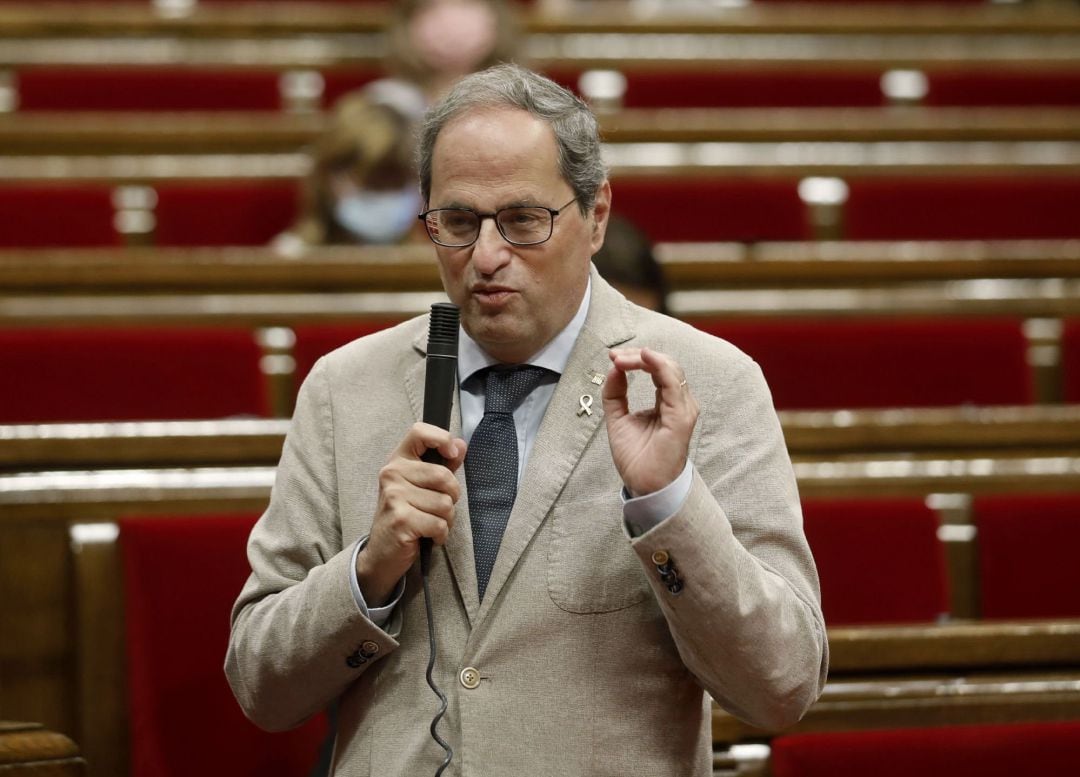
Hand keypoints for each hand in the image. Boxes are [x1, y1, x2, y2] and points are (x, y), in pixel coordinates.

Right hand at [355, 422, 466, 604]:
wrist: (382, 554)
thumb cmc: (405, 516)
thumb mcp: (420, 487)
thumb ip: (442, 465)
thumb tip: (461, 444)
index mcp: (397, 461)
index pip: (419, 432)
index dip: (442, 438)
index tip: (452, 454)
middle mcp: (392, 474)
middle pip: (444, 476)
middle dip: (451, 497)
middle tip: (437, 508)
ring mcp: (395, 497)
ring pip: (446, 504)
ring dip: (446, 520)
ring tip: (430, 523)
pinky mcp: (401, 520)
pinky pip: (440, 524)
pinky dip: (440, 534)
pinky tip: (427, 536)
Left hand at [602, 347, 698, 495]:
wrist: (645, 485)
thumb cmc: (637, 458)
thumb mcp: (618, 418)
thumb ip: (616, 393)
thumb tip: (614, 368)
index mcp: (666, 402)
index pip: (656, 370)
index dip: (635, 359)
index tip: (613, 356)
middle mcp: (679, 402)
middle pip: (664, 364)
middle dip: (638, 355)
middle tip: (615, 356)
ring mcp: (683, 408)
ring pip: (670, 368)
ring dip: (643, 358)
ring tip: (621, 359)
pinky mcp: (681, 416)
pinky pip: (672, 382)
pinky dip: (658, 365)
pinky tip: (643, 357)